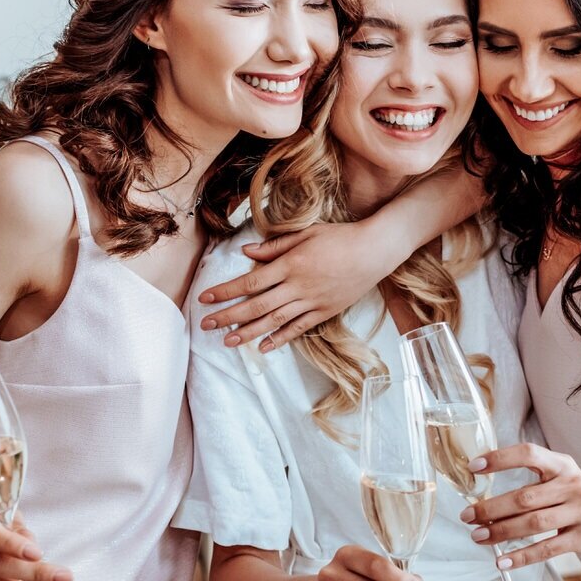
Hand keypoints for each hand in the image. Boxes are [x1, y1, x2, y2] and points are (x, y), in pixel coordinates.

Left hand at [198, 222, 397, 351]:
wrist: (375, 251)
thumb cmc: (340, 237)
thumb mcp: (305, 233)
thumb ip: (274, 246)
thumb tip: (246, 251)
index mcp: (290, 264)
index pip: (250, 282)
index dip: (226, 291)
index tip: (206, 299)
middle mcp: (298, 286)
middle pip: (257, 305)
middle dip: (229, 316)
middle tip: (206, 325)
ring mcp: (312, 302)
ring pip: (274, 321)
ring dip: (249, 332)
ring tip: (227, 341)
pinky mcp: (325, 312)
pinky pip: (299, 328)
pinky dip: (280, 339)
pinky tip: (264, 347)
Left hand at [460, 443, 580, 568]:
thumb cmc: (574, 493)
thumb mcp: (558, 475)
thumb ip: (530, 479)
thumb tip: (483, 494)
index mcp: (562, 464)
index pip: (529, 454)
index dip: (500, 458)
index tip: (473, 466)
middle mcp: (573, 485)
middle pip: (525, 497)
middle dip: (491, 508)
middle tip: (467, 516)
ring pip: (533, 524)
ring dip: (501, 532)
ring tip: (478, 536)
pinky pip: (546, 549)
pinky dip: (521, 557)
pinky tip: (502, 561)